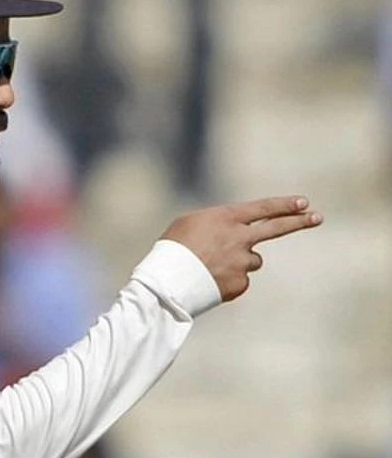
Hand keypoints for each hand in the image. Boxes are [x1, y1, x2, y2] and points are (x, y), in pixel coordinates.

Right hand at [162, 196, 322, 301]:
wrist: (168, 281)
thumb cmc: (173, 248)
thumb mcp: (191, 223)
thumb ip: (218, 224)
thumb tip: (235, 232)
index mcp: (226, 219)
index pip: (263, 208)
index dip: (284, 205)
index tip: (303, 202)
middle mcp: (240, 238)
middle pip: (276, 228)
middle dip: (299, 221)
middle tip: (317, 217)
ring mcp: (242, 262)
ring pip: (253, 260)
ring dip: (240, 261)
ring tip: (213, 265)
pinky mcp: (240, 284)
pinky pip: (241, 280)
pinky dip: (229, 280)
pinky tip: (211, 280)